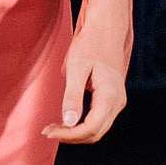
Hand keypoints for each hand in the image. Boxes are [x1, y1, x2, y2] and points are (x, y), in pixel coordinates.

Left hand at [47, 14, 130, 145]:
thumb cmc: (91, 43)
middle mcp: (118, 102)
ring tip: (54, 126)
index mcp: (110, 95)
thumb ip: (72, 96)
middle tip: (47, 130)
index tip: (48, 132)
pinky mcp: (112, 98)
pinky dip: (82, 124)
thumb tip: (69, 122)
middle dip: (71, 136)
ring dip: (76, 132)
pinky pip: (98, 119)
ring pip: (97, 129)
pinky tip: (66, 119)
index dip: (69, 135)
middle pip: (95, 133)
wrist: (107, 28)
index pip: (90, 128)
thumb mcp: (76, 67)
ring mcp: (117, 101)